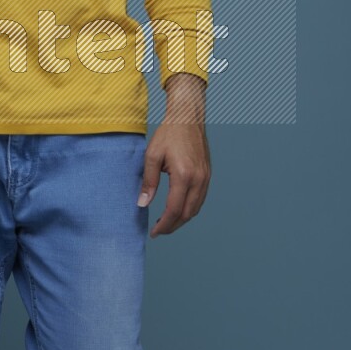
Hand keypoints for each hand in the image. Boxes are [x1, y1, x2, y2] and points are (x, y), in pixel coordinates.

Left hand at [137, 91, 210, 236]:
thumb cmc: (169, 133)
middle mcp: (198, 180)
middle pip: (187, 214)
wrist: (188, 117)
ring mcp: (206, 178)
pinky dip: (189, 209)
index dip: (163, 225)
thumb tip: (142, 204)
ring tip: (166, 222)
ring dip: (181, 219)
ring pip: (196, 209)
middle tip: (158, 230)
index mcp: (184, 176)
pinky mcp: (208, 175)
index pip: (174, 210)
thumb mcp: (152, 155)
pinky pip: (200, 199)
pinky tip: (178, 208)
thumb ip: (149, 181)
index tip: (153, 233)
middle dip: (172, 226)